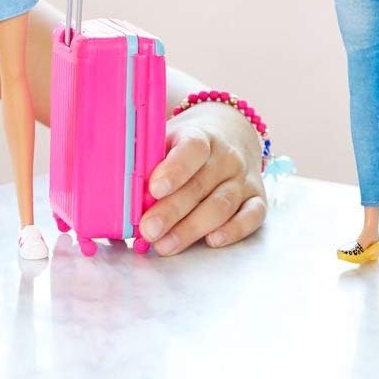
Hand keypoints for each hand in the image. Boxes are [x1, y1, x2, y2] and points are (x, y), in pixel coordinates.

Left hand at [138, 103, 265, 255]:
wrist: (230, 133)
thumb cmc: (185, 145)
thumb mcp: (166, 139)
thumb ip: (148, 160)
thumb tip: (120, 189)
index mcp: (202, 136)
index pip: (192, 149)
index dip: (174, 169)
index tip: (153, 189)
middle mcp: (227, 156)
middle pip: (201, 185)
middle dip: (172, 211)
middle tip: (148, 230)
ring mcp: (244, 178)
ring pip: (222, 205)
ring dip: (192, 228)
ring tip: (165, 245)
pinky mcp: (258, 198)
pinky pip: (252, 217)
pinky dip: (234, 231)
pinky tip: (212, 241)